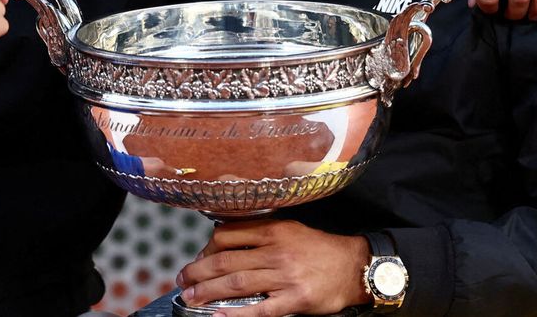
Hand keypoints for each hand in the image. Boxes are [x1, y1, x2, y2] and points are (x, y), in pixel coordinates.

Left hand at [175, 220, 369, 315]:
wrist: (354, 267)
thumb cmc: (318, 249)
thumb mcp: (290, 229)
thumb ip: (260, 233)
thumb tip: (223, 241)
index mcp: (274, 229)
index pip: (227, 235)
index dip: (205, 248)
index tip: (197, 259)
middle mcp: (277, 251)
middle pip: (226, 260)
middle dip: (198, 272)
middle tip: (182, 280)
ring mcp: (285, 276)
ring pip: (236, 283)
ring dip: (208, 291)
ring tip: (190, 297)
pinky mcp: (295, 299)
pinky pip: (260, 309)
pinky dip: (236, 313)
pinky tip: (219, 315)